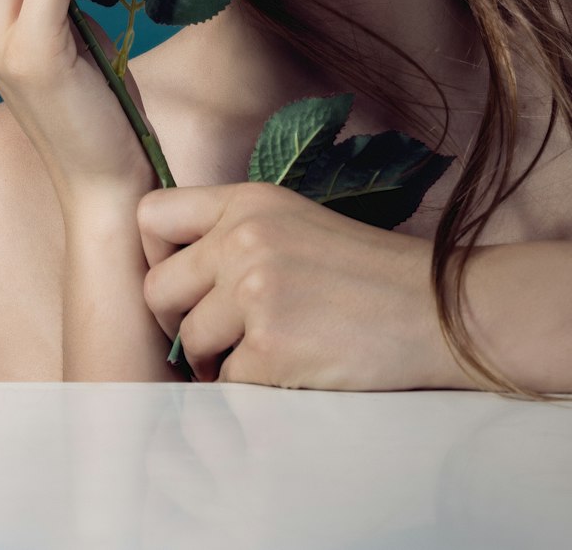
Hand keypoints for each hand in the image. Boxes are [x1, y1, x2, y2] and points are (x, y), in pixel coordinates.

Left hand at [137, 181, 447, 388]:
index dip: (155, 256)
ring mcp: (255, 292)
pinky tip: (287, 374)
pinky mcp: (271, 349)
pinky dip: (250, 389)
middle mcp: (243, 239)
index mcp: (247, 200)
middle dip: (178, 323)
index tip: (184, 283)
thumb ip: (235, 233)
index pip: (151, 215)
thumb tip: (175, 276)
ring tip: (259, 356)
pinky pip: (225, 383)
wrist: (440, 310)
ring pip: (187, 342)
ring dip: (215, 362)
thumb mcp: (295, 222)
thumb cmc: (369, 273)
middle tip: (218, 337)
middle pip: (156, 290)